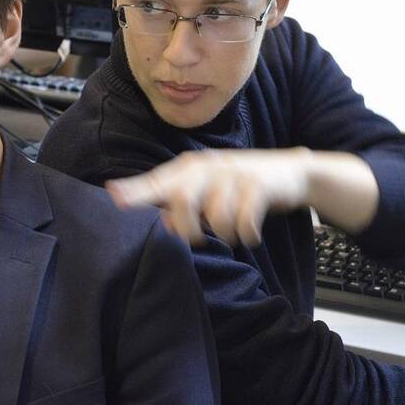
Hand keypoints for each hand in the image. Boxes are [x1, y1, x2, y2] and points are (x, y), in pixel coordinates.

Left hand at [106, 148, 315, 246]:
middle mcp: (209, 166)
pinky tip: (251, 232)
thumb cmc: (238, 186)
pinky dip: (247, 234)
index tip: (115, 198)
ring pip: (216, 216)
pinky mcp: (258, 185)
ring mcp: (234, 174)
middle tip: (198, 238)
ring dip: (224, 233)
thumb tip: (154, 219)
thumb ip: (177, 203)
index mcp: (191, 168)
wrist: (290, 172)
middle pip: (183, 200)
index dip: (136, 191)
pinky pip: (244, 221)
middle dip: (188, 228)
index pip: (157, 181)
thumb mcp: (206, 190)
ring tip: (232, 231)